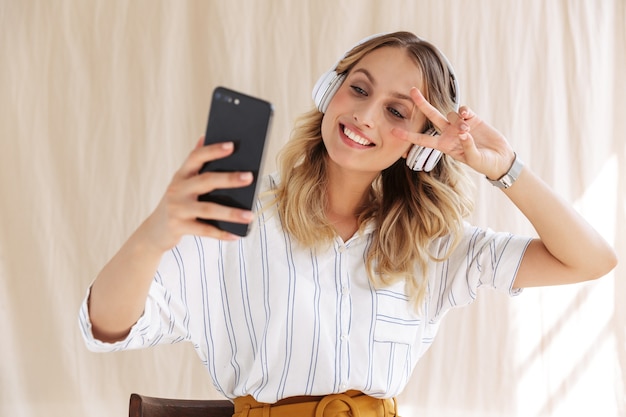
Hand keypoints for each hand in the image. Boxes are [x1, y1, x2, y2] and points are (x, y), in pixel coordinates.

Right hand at [142, 137, 254, 250]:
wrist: (155, 231)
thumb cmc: (178, 202)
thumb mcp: (182, 182)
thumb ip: (195, 164)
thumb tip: (204, 137)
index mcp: (181, 175)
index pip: (196, 157)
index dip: (213, 150)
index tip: (231, 145)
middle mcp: (177, 189)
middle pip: (206, 181)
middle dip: (229, 178)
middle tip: (250, 177)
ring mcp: (177, 208)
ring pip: (208, 209)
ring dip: (231, 213)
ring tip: (251, 215)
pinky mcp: (178, 227)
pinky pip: (204, 230)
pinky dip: (221, 233)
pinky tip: (236, 235)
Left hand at [392, 87, 514, 179]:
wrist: (500, 159)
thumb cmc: (484, 163)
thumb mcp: (475, 160)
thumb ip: (468, 148)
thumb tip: (463, 133)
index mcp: (444, 146)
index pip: (422, 140)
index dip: (408, 135)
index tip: (393, 132)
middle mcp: (449, 133)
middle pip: (432, 116)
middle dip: (422, 103)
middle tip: (412, 91)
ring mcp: (460, 125)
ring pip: (450, 112)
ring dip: (457, 119)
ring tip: (468, 131)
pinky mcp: (473, 119)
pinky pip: (464, 110)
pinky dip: (465, 112)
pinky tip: (469, 118)